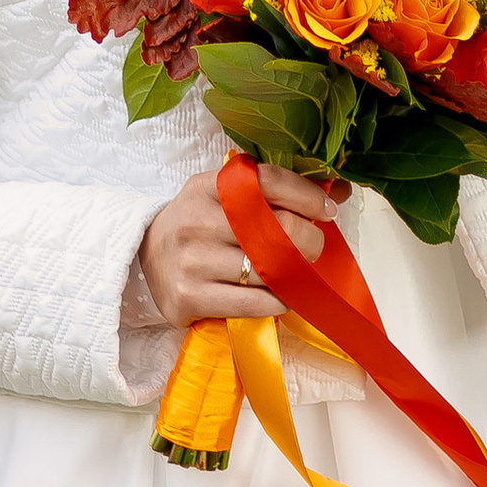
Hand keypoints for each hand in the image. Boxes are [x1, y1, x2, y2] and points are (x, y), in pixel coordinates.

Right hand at [139, 163, 343, 326]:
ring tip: (298, 271)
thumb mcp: (226, 195)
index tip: (328, 208)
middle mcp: (196, 219)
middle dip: (307, 239)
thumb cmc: (201, 222)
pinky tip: (281, 295)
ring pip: (265, 270)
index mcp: (208, 186)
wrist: (147, 255)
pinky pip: (252, 304)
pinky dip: (277, 301)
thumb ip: (274, 191)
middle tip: (314, 246)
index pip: (266, 182)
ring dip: (293, 273)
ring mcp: (191, 261)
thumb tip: (339, 190)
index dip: (306, 195)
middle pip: (272, 229)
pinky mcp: (188, 298)